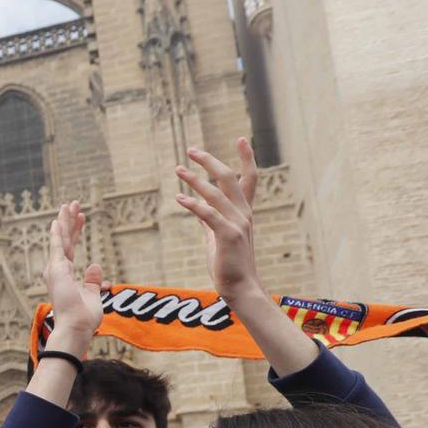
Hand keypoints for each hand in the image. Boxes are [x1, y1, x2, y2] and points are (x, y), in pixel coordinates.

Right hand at [42, 202, 102, 352]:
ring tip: (69, 204)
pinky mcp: (56, 269)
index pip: (71, 247)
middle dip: (70, 221)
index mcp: (65, 275)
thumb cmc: (83, 316)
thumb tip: (95, 265)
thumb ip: (92, 280)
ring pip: (61, 239)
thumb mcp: (93, 294)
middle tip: (74, 204)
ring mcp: (55, 269)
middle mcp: (57, 270)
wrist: (76, 326)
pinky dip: (57, 233)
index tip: (82, 217)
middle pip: (65, 240)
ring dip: (65, 221)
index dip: (76, 231)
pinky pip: (57, 247)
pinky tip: (58, 220)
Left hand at [176, 139, 262, 299]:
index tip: (241, 139)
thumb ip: (209, 221)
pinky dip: (194, 204)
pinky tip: (179, 198)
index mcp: (243, 212)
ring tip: (178, 169)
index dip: (246, 158)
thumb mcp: (217, 237)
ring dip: (195, 180)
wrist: (240, 288)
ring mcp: (237, 224)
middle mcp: (243, 214)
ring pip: (216, 193)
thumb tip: (196, 207)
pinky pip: (209, 215)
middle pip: (230, 178)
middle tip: (191, 149)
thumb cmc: (229, 263)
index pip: (248, 179)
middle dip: (210, 162)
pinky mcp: (227, 236)